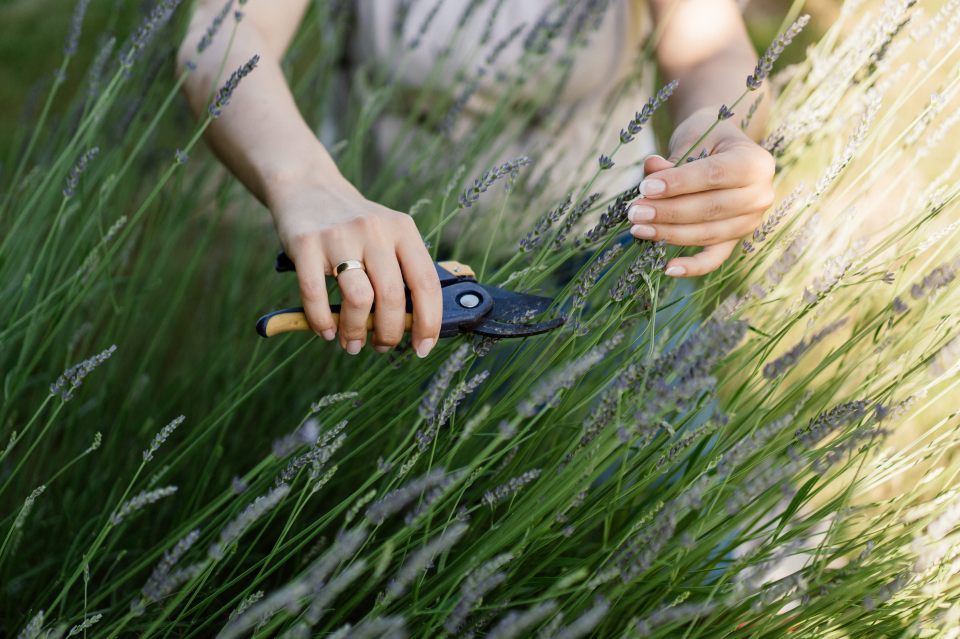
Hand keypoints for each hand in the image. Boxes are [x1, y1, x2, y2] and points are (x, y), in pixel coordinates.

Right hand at [270, 181, 441, 356]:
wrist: (308, 187)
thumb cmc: (355, 225)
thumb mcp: (388, 235)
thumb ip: (402, 272)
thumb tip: (414, 327)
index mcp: (402, 229)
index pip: (426, 282)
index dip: (429, 321)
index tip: (423, 347)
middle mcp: (374, 230)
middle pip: (392, 296)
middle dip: (390, 333)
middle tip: (382, 346)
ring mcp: (339, 236)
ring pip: (359, 299)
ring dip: (356, 331)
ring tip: (352, 343)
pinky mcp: (306, 244)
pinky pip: (316, 294)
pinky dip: (321, 321)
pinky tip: (326, 331)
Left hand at [627, 107, 775, 276]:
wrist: (722, 150)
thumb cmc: (706, 139)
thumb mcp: (692, 139)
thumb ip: (673, 159)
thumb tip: (651, 171)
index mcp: (756, 163)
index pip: (715, 175)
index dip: (679, 183)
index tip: (646, 187)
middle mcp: (761, 195)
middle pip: (710, 208)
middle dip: (668, 212)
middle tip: (634, 211)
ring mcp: (750, 221)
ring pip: (707, 233)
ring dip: (670, 234)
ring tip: (637, 228)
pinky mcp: (735, 239)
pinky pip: (714, 257)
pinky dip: (693, 266)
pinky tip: (668, 269)